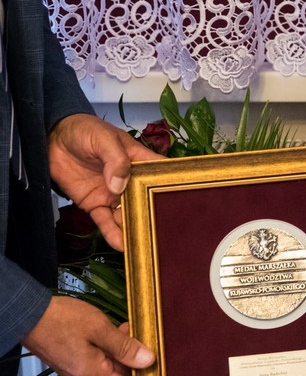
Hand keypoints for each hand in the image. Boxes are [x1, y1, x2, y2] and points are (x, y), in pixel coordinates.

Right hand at [21, 297, 155, 375]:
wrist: (28, 314)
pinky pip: (95, 359)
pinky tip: (112, 330)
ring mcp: (75, 369)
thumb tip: (148, 361)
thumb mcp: (100, 329)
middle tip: (142, 335)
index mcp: (92, 373)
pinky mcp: (70, 360)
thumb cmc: (61, 320)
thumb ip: (124, 347)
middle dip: (133, 359)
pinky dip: (107, 347)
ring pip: (107, 365)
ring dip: (120, 350)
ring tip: (126, 327)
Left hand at [48, 114, 162, 250]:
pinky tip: (122, 245)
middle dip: (155, 215)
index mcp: (138, 161)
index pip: (160, 175)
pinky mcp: (95, 204)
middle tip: (165, 231)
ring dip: (135, 229)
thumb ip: (115, 159)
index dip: (172, 187)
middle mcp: (129, 181)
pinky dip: (113, 234)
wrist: (51, 138)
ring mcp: (113, 194)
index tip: (185, 201)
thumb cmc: (83, 130)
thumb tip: (119, 185)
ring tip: (145, 243)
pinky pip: (105, 221)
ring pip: (128, 215)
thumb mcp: (102, 138)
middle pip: (146, 201)